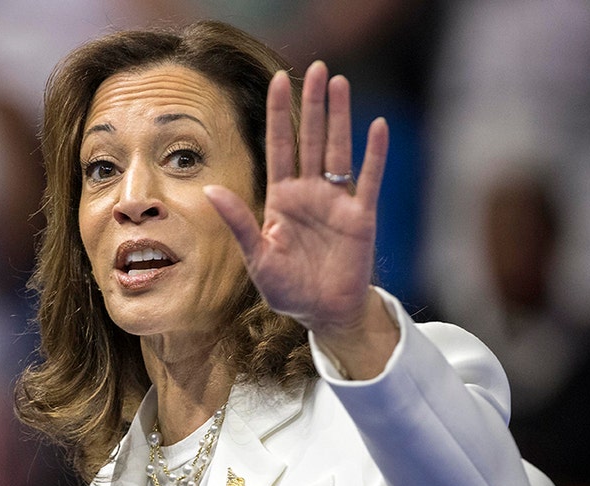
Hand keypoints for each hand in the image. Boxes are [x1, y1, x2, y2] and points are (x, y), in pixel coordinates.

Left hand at [204, 61, 388, 339]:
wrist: (324, 313)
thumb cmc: (288, 289)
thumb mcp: (257, 257)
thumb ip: (239, 222)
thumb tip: (212, 190)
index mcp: (282, 199)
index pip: (279, 146)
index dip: (280, 114)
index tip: (279, 79)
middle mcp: (309, 193)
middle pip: (311, 139)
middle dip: (313, 104)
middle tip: (318, 68)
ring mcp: (337, 202)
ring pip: (338, 150)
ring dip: (340, 117)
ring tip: (341, 83)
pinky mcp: (361, 217)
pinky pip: (368, 180)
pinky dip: (373, 155)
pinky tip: (376, 126)